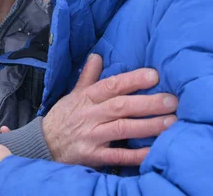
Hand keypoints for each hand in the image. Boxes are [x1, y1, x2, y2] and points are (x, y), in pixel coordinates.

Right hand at [42, 53, 177, 166]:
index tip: (154, 75)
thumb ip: (88, 77)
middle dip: (147, 103)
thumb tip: (97, 56)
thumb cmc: (62, 118)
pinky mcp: (93, 156)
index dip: (132, 80)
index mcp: (86, 98)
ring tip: (170, 122)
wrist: (42, 144)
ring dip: (147, 125)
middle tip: (171, 100)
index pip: (110, 86)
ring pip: (122, 128)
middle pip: (120, 106)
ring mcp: (91, 136)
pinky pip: (117, 155)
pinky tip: (153, 151)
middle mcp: (89, 115)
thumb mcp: (72, 95)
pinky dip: (135, 155)